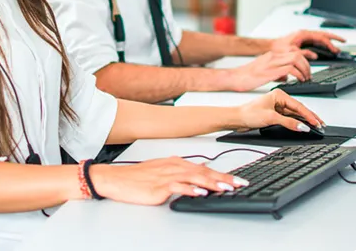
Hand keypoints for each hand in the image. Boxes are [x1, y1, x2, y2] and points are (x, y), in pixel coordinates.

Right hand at [90, 157, 248, 204]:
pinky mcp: (157, 186)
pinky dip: (190, 189)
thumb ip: (179, 173)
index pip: (203, 168)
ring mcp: (165, 175)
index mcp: (175, 163)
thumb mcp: (160, 172)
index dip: (221, 174)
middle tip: (240, 184)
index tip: (237, 180)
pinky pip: (177, 187)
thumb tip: (199, 176)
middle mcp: (172, 166)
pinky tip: (199, 192)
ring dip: (211, 183)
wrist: (115, 179)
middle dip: (223, 178)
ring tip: (226, 188)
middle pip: (202, 172)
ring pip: (193, 178)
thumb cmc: (136, 177)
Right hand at [228, 49, 311, 91]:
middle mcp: (273, 56)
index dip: (304, 59)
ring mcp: (271, 63)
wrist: (235, 78)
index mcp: (271, 55)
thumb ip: (277, 71)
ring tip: (305, 78)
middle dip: (307, 65)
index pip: (293, 50)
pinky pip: (290, 69)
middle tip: (308, 74)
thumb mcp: (264, 70)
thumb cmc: (246, 76)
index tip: (306, 68)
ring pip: (296, 59)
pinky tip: (299, 80)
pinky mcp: (270, 71)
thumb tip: (287, 76)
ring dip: (305, 69)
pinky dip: (299, 75)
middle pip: (297, 53)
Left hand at [236, 88, 323, 131]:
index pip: (298, 106)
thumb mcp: (271, 118)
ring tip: (315, 126)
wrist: (237, 118)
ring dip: (304, 120)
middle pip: (298, 109)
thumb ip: (288, 122)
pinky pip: (289, 118)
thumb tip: (302, 126)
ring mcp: (277, 106)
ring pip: (295, 114)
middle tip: (321, 125)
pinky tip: (303, 126)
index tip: (317, 122)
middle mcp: (279, 99)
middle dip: (310, 117)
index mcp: (278, 95)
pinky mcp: (275, 113)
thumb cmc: (248, 113)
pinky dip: (296, 122)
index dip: (309, 115)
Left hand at [270, 30, 345, 57]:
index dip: (329, 44)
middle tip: (343, 41)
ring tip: (336, 46)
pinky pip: (315, 40)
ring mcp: (303, 36)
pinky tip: (326, 47)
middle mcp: (303, 34)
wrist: (270, 47)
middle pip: (322, 34)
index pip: (320, 37)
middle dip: (333, 38)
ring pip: (319, 36)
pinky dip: (322, 43)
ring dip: (328, 40)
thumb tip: (314, 55)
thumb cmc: (278, 48)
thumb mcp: (291, 51)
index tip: (335, 50)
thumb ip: (303, 53)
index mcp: (302, 34)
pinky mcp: (302, 40)